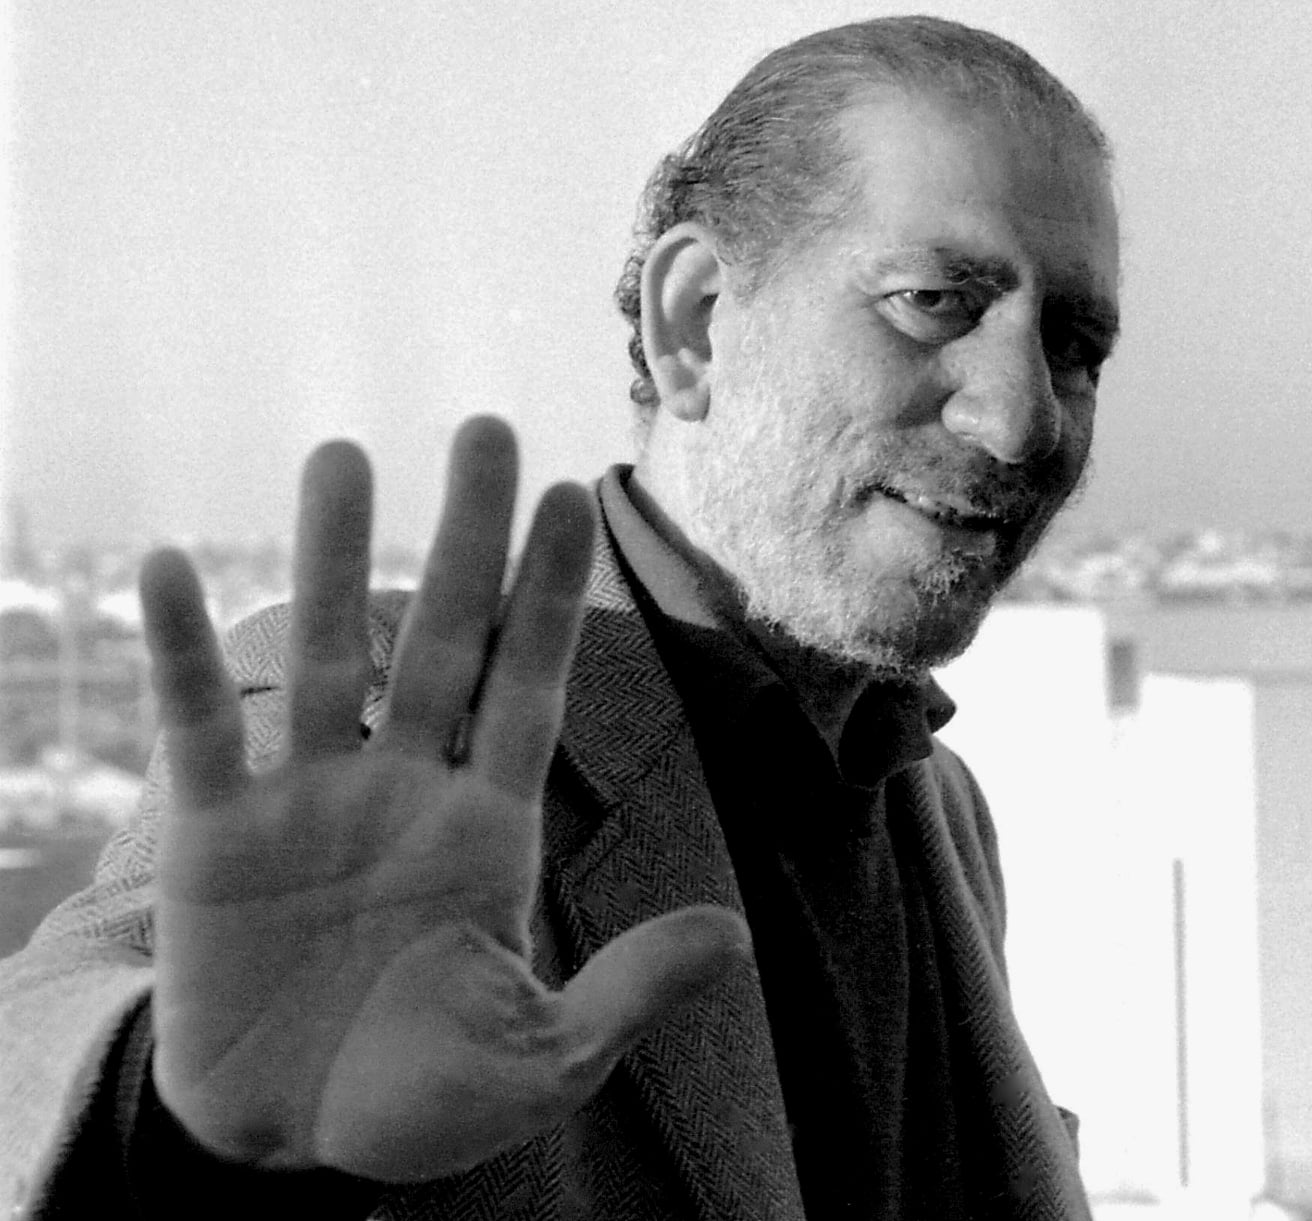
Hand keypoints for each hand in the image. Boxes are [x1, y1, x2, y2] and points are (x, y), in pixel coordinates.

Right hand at [138, 416, 748, 1181]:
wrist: (291, 1149)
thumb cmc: (426, 1104)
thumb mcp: (543, 1059)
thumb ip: (631, 992)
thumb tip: (736, 935)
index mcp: (491, 829)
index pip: (529, 685)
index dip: (547, 595)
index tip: (571, 497)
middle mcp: (407, 790)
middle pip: (441, 640)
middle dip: (463, 541)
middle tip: (486, 429)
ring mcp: (311, 802)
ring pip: (326, 658)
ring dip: (330, 559)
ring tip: (344, 455)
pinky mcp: (216, 836)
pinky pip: (199, 727)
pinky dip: (182, 653)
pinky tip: (169, 565)